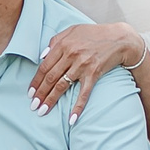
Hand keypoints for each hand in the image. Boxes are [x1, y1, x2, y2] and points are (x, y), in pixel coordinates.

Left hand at [29, 22, 146, 121]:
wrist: (119, 39)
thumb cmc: (94, 34)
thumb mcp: (72, 30)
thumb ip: (55, 41)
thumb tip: (42, 56)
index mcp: (63, 45)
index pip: (44, 66)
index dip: (36, 81)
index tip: (30, 92)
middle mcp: (71, 55)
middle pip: (51, 78)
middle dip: (40, 94)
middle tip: (33, 105)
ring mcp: (82, 65)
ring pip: (62, 86)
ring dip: (51, 100)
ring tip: (42, 111)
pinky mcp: (93, 74)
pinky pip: (83, 93)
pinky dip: (77, 107)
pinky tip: (71, 119)